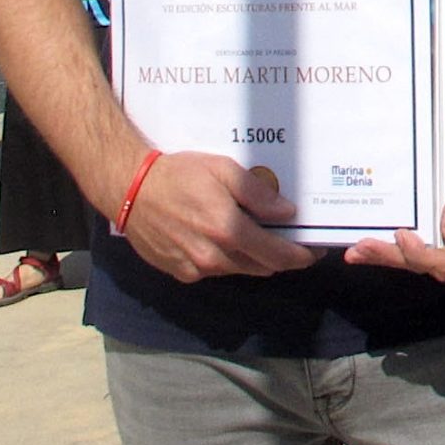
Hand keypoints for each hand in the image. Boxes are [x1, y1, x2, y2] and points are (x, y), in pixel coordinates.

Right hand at [119, 152, 318, 282]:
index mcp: (228, 230)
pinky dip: (228, 259)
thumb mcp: (224, 171)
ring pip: (240, 270)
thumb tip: (287, 213)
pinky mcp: (181, 273)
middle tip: (292, 240)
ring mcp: (196, 269)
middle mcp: (214, 257)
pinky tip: (224, 238)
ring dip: (255, 258)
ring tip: (259, 235)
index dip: (301, 255)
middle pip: (263, 267)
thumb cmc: (179, 175)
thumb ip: (258, 194)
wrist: (130, 190)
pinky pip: (216, 271)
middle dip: (282, 257)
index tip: (314, 250)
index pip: (277, 255)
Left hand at [344, 136, 444, 280]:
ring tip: (357, 250)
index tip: (401, 235)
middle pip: (425, 264)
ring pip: (412, 262)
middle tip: (365, 245)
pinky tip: (362, 250)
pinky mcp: (429, 241)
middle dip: (393, 256)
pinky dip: (384, 252)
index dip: (422, 254)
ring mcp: (444, 246)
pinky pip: (406, 252)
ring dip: (383, 256)